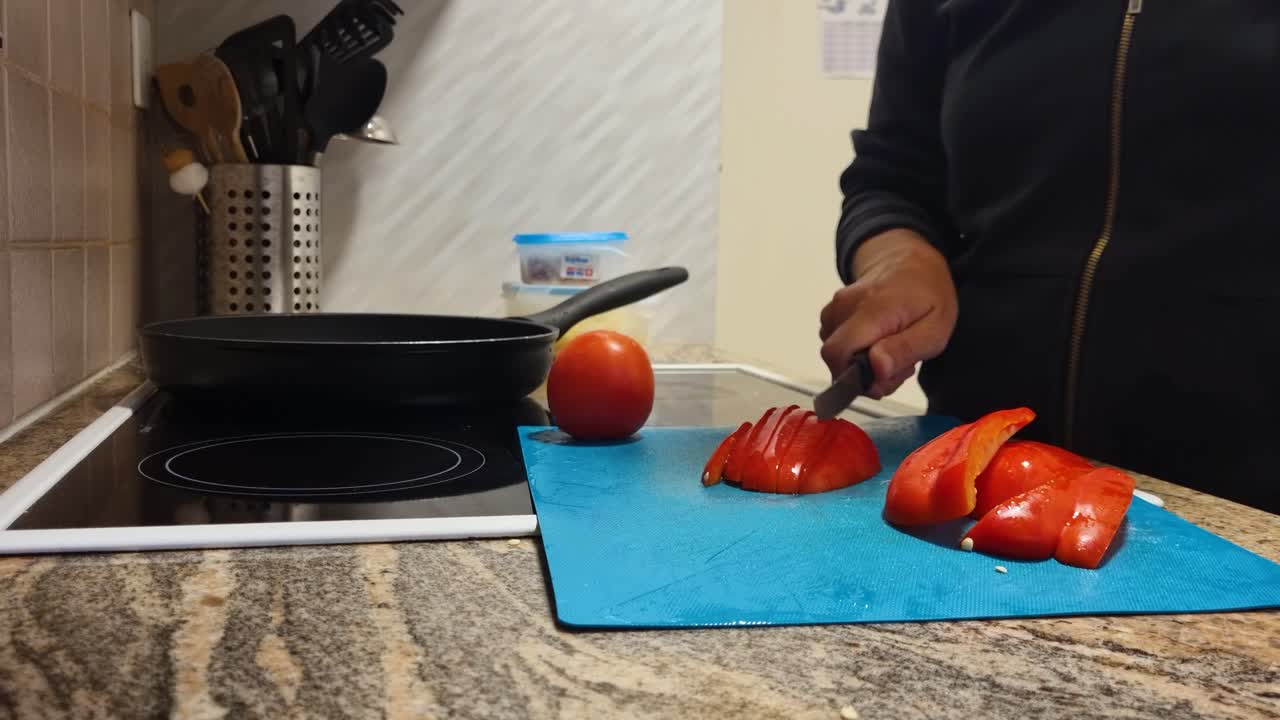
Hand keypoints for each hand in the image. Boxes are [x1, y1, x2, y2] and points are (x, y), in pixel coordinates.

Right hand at [819, 229, 957, 398]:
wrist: (911, 262)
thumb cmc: (928, 294)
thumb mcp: (935, 329)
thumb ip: (905, 350)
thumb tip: (876, 368)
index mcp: (873, 310)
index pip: (839, 354)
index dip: (858, 378)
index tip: (886, 377)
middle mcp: (846, 307)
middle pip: (836, 360)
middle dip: (864, 375)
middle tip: (896, 366)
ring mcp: (835, 308)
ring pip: (836, 355)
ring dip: (861, 365)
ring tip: (890, 350)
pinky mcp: (832, 314)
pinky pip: (836, 345)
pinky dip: (855, 353)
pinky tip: (876, 344)